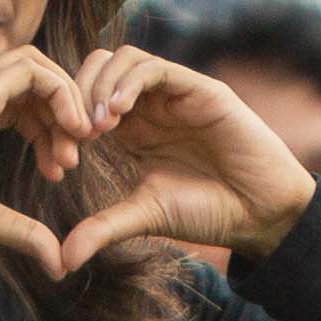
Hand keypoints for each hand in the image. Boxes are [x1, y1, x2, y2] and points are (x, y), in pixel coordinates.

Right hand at [0, 45, 96, 271]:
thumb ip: (19, 229)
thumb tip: (57, 265)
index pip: (17, 100)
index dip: (45, 131)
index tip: (56, 172)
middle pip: (31, 81)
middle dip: (61, 118)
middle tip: (71, 162)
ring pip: (36, 68)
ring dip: (65, 104)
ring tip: (73, 149)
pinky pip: (33, 71)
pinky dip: (62, 94)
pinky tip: (70, 130)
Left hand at [43, 46, 320, 269]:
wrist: (260, 213)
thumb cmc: (208, 212)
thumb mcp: (145, 215)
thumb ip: (103, 228)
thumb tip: (63, 261)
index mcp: (131, 127)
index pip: (83, 97)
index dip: (62, 122)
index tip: (60, 159)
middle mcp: (151, 104)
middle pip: (97, 67)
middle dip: (75, 96)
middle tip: (73, 136)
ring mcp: (175, 93)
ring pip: (123, 59)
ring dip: (99, 87)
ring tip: (96, 127)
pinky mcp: (200, 89)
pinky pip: (156, 69)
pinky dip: (129, 83)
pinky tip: (117, 113)